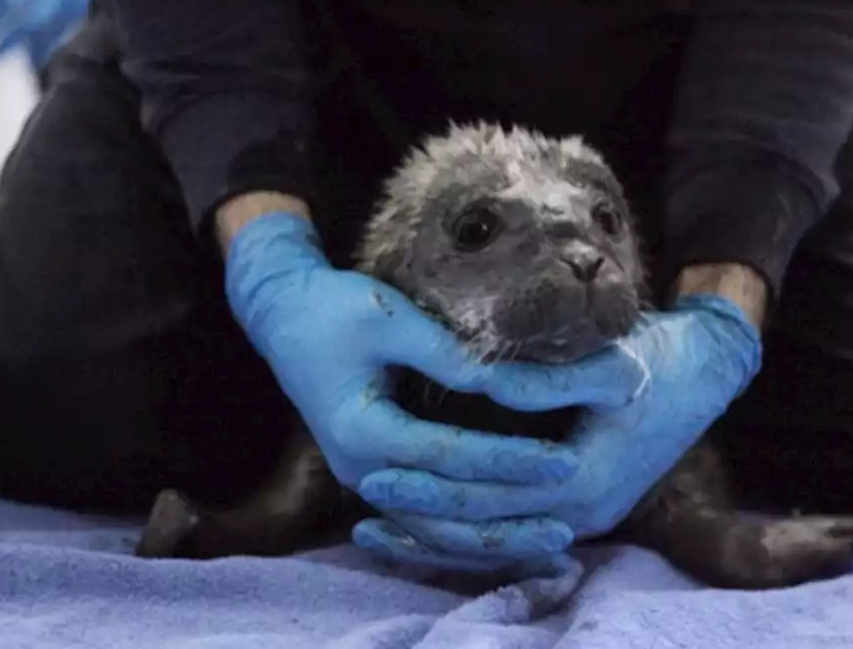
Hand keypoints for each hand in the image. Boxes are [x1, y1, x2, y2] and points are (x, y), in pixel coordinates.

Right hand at [224, 210, 632, 567]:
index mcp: (362, 431)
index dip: (510, 460)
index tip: (564, 460)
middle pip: (443, 515)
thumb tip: (505, 381)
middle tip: (569, 522)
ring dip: (492, 542)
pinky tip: (512, 540)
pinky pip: (424, 522)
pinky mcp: (376, 477)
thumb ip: (444, 353)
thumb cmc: (336, 309)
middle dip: (509, 518)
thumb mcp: (388, 318)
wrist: (284, 318)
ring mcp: (366, 480)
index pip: (450, 457)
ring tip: (550, 542)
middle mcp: (361, 470)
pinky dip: (467, 535)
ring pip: (434, 531)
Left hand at [351, 292, 761, 565]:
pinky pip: (515, 532)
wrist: (706, 373)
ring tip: (379, 525)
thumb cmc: (657, 360)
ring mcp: (584, 515)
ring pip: (497, 541)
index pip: (490, 498)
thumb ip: (547, 379)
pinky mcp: (579, 506)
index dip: (431, 489)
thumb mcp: (609, 361)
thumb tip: (485, 383)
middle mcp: (583, 511)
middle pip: (486, 529)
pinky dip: (470, 532)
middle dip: (421, 517)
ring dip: (438, 537)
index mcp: (585, 478)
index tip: (376, 471)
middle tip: (364, 497)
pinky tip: (430, 524)